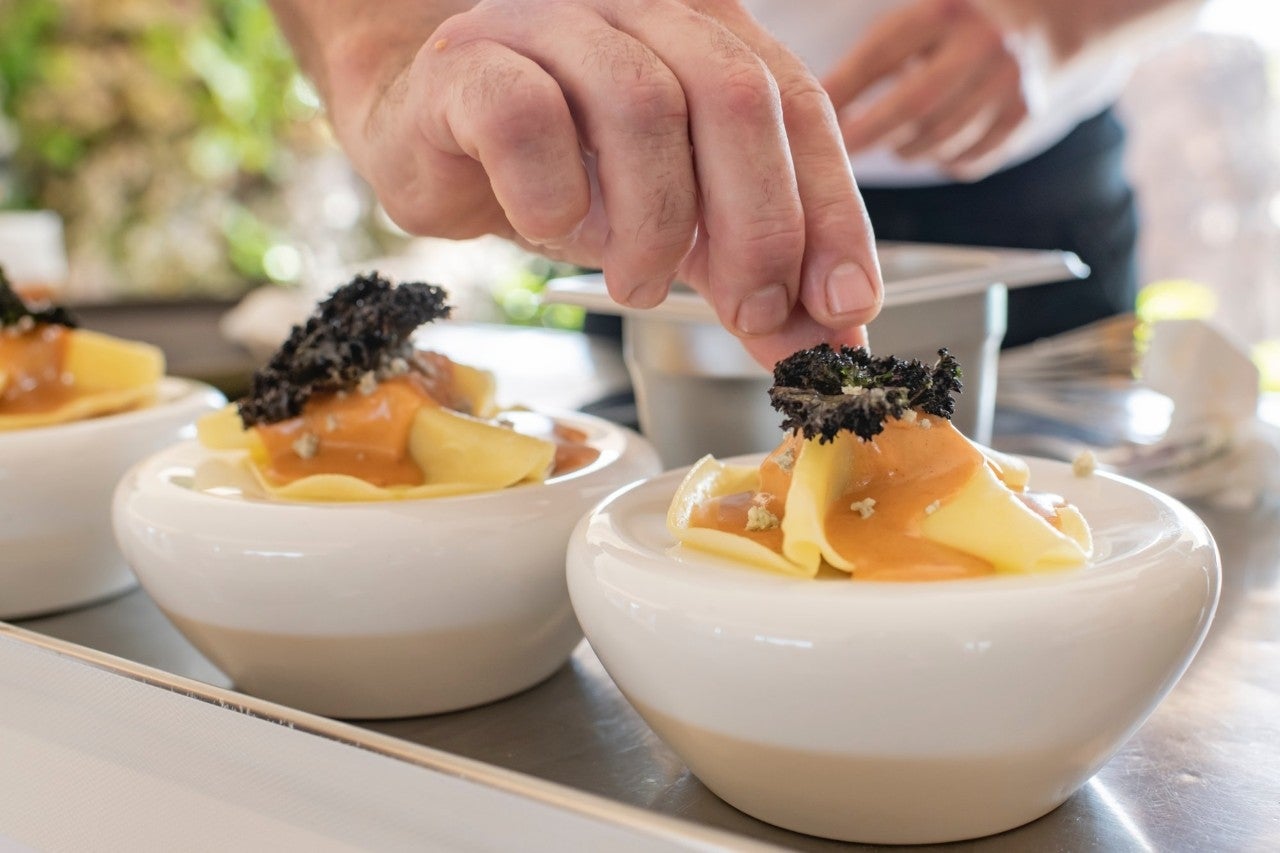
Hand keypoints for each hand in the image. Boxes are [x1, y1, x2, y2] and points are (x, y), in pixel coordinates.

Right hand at [333, 0, 880, 366]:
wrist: (429, 135)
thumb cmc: (560, 170)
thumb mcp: (672, 227)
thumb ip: (745, 278)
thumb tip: (825, 345)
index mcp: (706, 37)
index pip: (799, 108)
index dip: (830, 210)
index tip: (845, 302)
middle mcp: (639, 12)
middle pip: (735, 95)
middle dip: (759, 224)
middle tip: (752, 308)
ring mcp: (551, 25)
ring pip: (639, 103)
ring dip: (654, 223)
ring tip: (639, 285)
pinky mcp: (467, 63)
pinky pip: (525, 117)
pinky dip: (553, 193)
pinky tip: (553, 227)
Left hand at [823, 0, 1039, 178]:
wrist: (1036, 22)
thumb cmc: (950, 28)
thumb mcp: (913, 25)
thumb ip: (869, 62)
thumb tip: (805, 112)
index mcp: (943, 12)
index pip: (880, 56)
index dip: (841, 94)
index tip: (813, 122)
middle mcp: (982, 43)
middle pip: (914, 106)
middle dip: (870, 134)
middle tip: (841, 151)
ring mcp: (1009, 82)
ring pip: (939, 140)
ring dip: (904, 149)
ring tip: (890, 141)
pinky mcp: (1023, 116)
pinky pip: (966, 160)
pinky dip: (940, 161)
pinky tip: (931, 145)